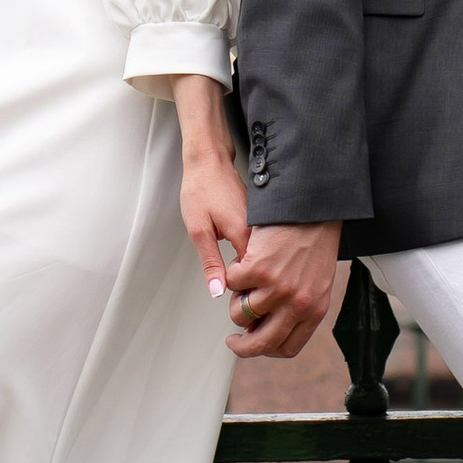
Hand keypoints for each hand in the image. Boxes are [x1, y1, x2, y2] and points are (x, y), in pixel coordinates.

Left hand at [178, 136, 250, 293]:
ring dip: (255, 269)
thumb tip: (217, 290)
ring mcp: (262, 224)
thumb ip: (211, 262)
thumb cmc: (201, 191)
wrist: (209, 162)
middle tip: (239, 292)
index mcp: (243, 234)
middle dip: (253, 282)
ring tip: (245, 277)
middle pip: (263, 268)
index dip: (246, 291)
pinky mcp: (260, 220)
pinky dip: (257, 255)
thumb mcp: (199, 230)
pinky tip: (250, 259)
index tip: (236, 299)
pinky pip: (263, 245)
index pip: (254, 275)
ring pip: (264, 257)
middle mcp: (258, 230)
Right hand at [224, 220, 344, 363]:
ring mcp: (276, 288)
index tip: (254, 342)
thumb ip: (300, 307)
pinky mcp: (258, 269)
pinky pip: (232, 283)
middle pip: (261, 342)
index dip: (266, 349)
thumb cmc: (316, 241)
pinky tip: (243, 260)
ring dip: (236, 301)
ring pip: (241, 313)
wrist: (312, 208)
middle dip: (241, 347)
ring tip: (244, 283)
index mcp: (314, 311)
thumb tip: (272, 327)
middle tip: (233, 341)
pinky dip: (233, 273)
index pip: (287, 348)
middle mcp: (296, 304)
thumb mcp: (318, 282)